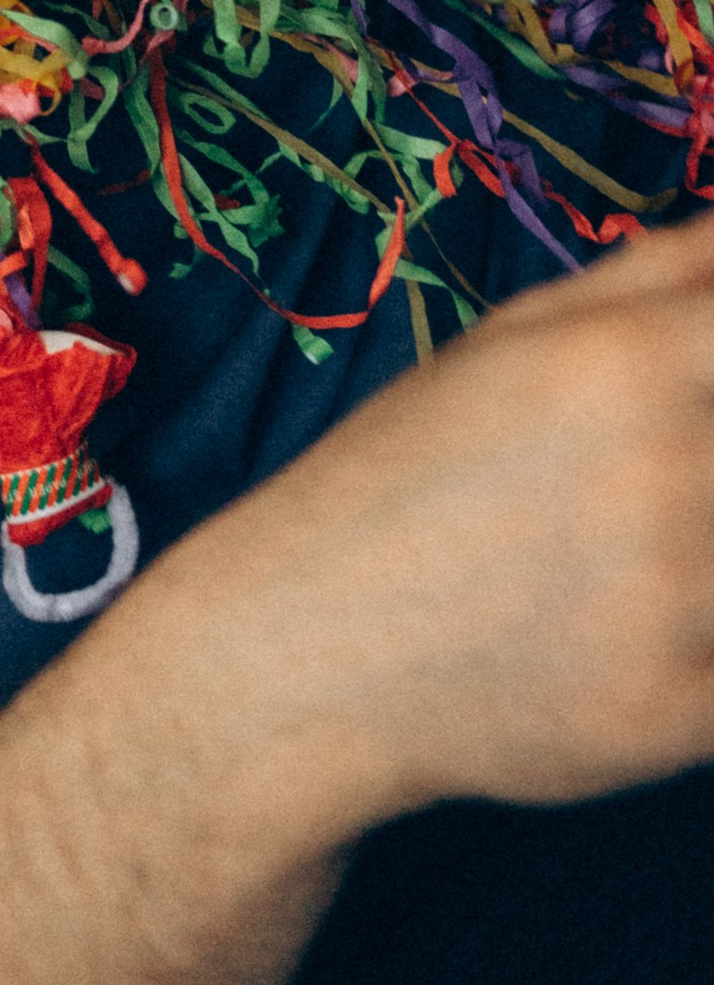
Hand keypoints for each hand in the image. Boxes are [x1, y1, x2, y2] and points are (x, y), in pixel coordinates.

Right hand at [153, 210, 713, 834]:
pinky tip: (626, 639)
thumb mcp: (510, 342)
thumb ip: (654, 274)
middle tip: (650, 482)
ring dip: (705, 554)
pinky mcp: (682, 711)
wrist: (311, 651)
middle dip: (707, 458)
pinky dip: (701, 649)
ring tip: (623, 558)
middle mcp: (664, 471)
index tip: (705, 383)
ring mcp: (678, 602)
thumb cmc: (406, 474)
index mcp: (623, 362)